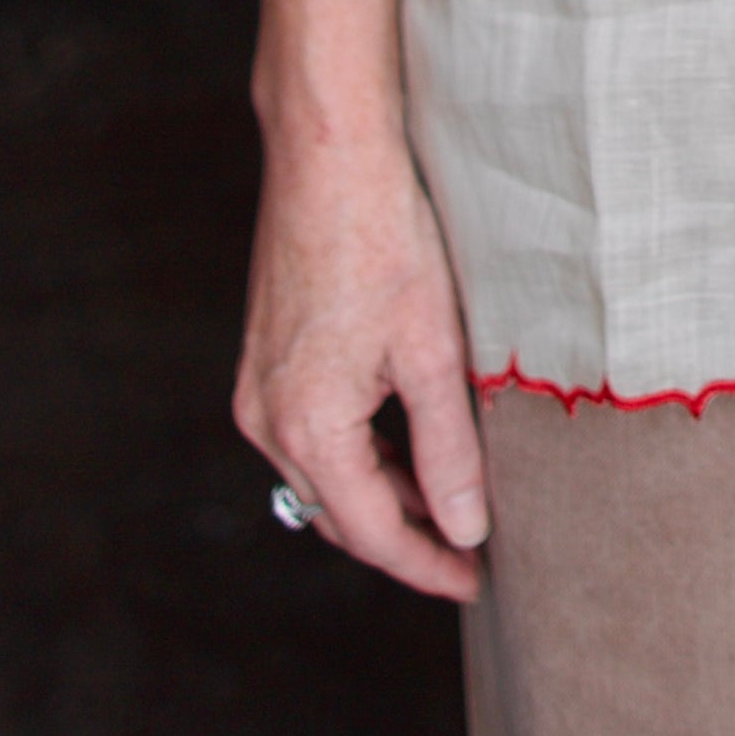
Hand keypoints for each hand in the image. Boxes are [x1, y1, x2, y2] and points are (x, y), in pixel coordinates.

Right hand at [234, 126, 490, 601]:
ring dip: (382, 495)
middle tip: (470, 550)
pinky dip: (359, 453)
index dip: (429, 564)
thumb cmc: (384, 239)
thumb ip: (449, 450)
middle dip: (405, 537)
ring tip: (450, 499)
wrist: (329, 154)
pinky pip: (311, 435)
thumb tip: (466, 528)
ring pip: (325, 477)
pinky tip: (407, 441)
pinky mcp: (263, 360)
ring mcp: (257, 389)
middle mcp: (266, 418)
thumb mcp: (433, 351)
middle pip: (341, 513)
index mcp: (307, 426)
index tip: (477, 581)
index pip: (372, 532)